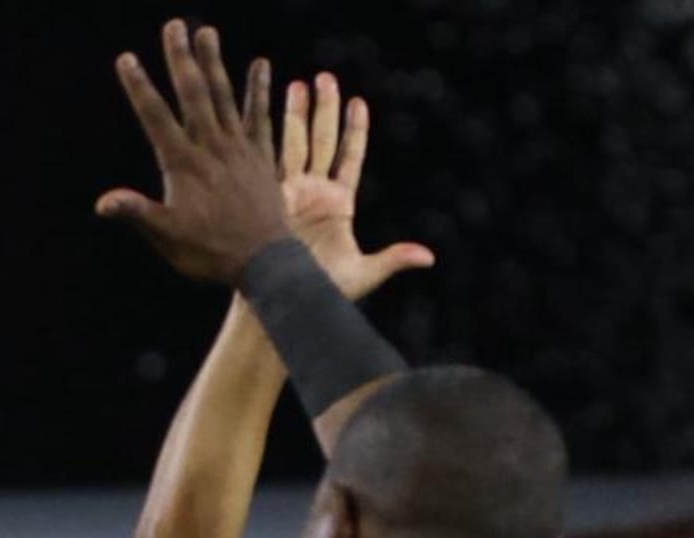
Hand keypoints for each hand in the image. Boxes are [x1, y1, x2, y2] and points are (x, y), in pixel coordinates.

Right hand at [96, 20, 287, 283]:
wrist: (264, 261)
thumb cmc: (209, 253)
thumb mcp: (167, 238)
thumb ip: (137, 213)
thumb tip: (102, 203)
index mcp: (184, 165)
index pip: (156, 118)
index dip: (140, 87)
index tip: (127, 58)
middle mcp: (212, 148)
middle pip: (194, 95)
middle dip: (181, 59)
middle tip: (173, 26)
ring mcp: (239, 148)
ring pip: (225, 96)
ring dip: (215, 62)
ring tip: (207, 32)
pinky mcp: (261, 155)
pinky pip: (260, 115)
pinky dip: (258, 90)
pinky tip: (260, 65)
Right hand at [278, 73, 433, 300]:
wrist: (282, 303)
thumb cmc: (321, 293)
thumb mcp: (363, 274)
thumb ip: (392, 259)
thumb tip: (428, 258)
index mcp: (338, 205)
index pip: (349, 157)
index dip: (355, 130)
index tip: (358, 102)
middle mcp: (314, 194)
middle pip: (321, 142)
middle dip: (323, 110)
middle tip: (325, 78)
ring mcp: (288, 195)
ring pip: (294, 145)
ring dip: (295, 115)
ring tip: (297, 83)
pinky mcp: (267, 201)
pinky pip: (268, 162)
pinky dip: (267, 138)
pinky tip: (265, 111)